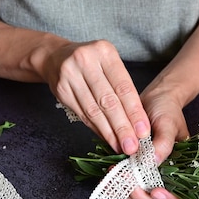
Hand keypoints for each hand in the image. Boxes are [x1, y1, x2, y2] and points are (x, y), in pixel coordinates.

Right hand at [44, 39, 150, 154]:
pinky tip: (106, 138)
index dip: (134, 112)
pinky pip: (82, 114)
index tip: (143, 131)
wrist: (55, 57)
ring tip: (120, 146)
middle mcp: (86, 60)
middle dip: (122, 127)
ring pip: (93, 111)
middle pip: (108, 101)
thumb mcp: (109, 64)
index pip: (123, 87)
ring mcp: (70, 75)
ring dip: (108, 132)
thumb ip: (122, 88)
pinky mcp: (60, 90)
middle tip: (132, 146)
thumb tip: (138, 123)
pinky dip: (96, 129)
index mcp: (105, 52)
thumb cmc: (91, 63)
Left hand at [126, 88, 190, 198]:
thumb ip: (163, 144)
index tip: (156, 192)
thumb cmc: (167, 109)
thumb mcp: (168, 123)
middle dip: (144, 198)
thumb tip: (154, 162)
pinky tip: (110, 172)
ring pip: (141, 196)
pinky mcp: (134, 169)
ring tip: (117, 176)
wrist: (154, 98)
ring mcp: (149, 174)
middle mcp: (167, 176)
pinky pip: (127, 183)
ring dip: (128, 192)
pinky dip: (118, 183)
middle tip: (131, 187)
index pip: (182, 197)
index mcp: (182, 169)